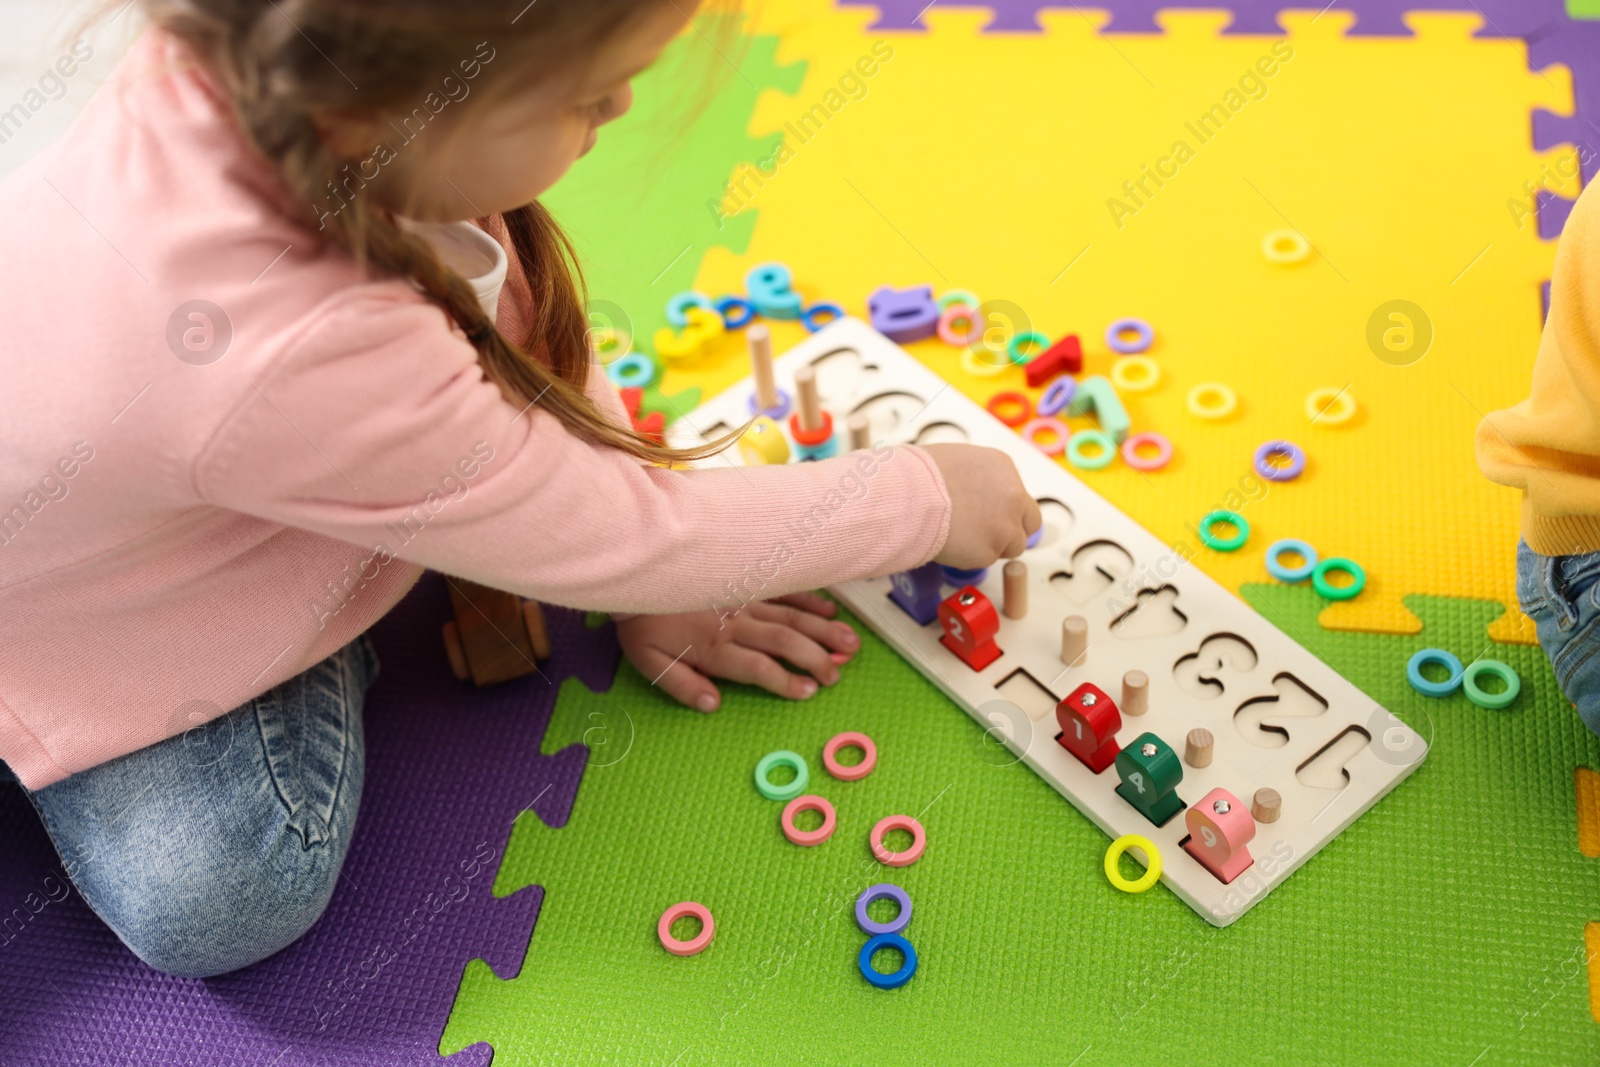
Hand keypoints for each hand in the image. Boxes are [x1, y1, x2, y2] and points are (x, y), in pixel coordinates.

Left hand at [616, 592, 859, 711]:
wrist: (639, 575)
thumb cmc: (643, 623)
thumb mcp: (649, 662)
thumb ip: (682, 686)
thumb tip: (713, 705)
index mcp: (714, 647)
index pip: (758, 668)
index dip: (786, 681)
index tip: (810, 690)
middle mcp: (735, 623)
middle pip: (784, 641)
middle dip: (816, 657)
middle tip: (837, 674)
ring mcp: (743, 600)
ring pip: (791, 616)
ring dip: (823, 630)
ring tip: (850, 644)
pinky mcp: (745, 583)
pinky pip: (782, 591)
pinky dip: (808, 600)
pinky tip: (830, 611)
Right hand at [921, 443, 1041, 567]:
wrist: (909, 496)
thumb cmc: (920, 475)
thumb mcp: (958, 460)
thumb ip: (978, 478)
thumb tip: (976, 491)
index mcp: (1004, 469)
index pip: (1019, 495)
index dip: (1004, 508)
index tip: (990, 514)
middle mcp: (1013, 496)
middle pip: (1030, 522)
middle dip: (1013, 530)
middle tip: (990, 534)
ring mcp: (1005, 526)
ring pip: (1012, 547)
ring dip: (992, 546)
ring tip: (963, 539)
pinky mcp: (990, 552)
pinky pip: (985, 560)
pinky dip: (970, 557)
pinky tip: (951, 543)